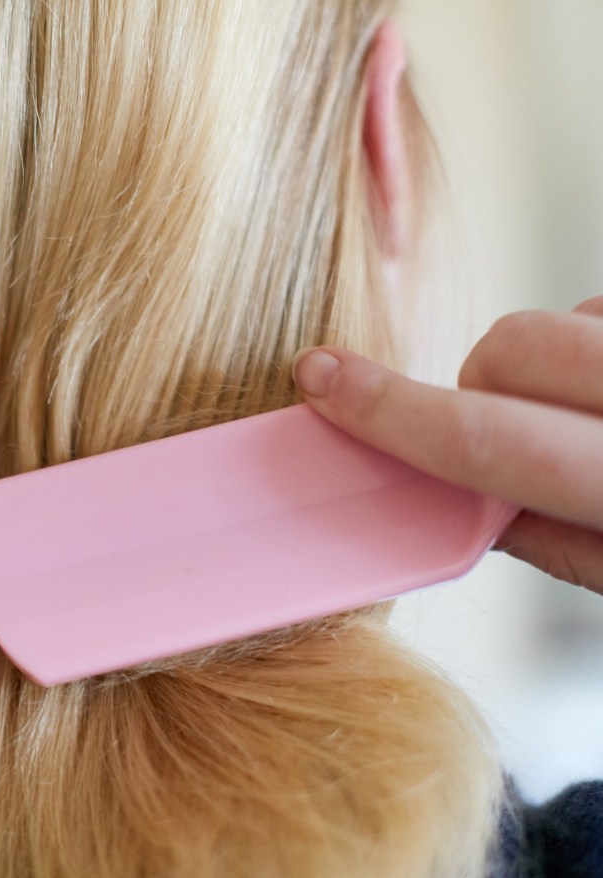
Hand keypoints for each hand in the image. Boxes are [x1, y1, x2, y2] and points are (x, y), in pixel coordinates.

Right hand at [293, 297, 602, 593]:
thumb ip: (553, 542)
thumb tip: (460, 500)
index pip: (482, 440)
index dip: (387, 410)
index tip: (322, 380)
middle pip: (515, 347)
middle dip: (484, 383)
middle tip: (507, 429)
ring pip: (565, 315)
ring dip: (551, 362)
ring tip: (581, 414)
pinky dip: (596, 339)